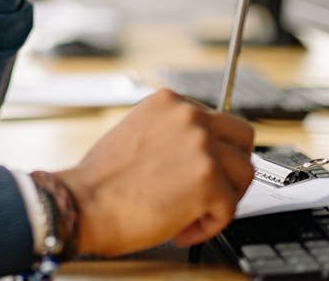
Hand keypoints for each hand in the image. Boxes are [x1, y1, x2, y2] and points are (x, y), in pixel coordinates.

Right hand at [54, 89, 254, 256]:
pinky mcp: (209, 180)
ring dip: (223, 198)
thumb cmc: (102, 179)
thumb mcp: (137, 131)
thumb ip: (170, 133)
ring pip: (244, 174)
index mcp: (169, 102)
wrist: (84, 203)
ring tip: (192, 211)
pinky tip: (182, 227)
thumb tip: (196, 152)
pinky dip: (209, 225)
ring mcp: (201, 146)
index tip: (199, 169)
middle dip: (232, 166)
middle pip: (242, 137)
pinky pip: (230, 208)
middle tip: (214, 188)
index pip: (216, 120)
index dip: (212, 150)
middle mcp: (189, 116)